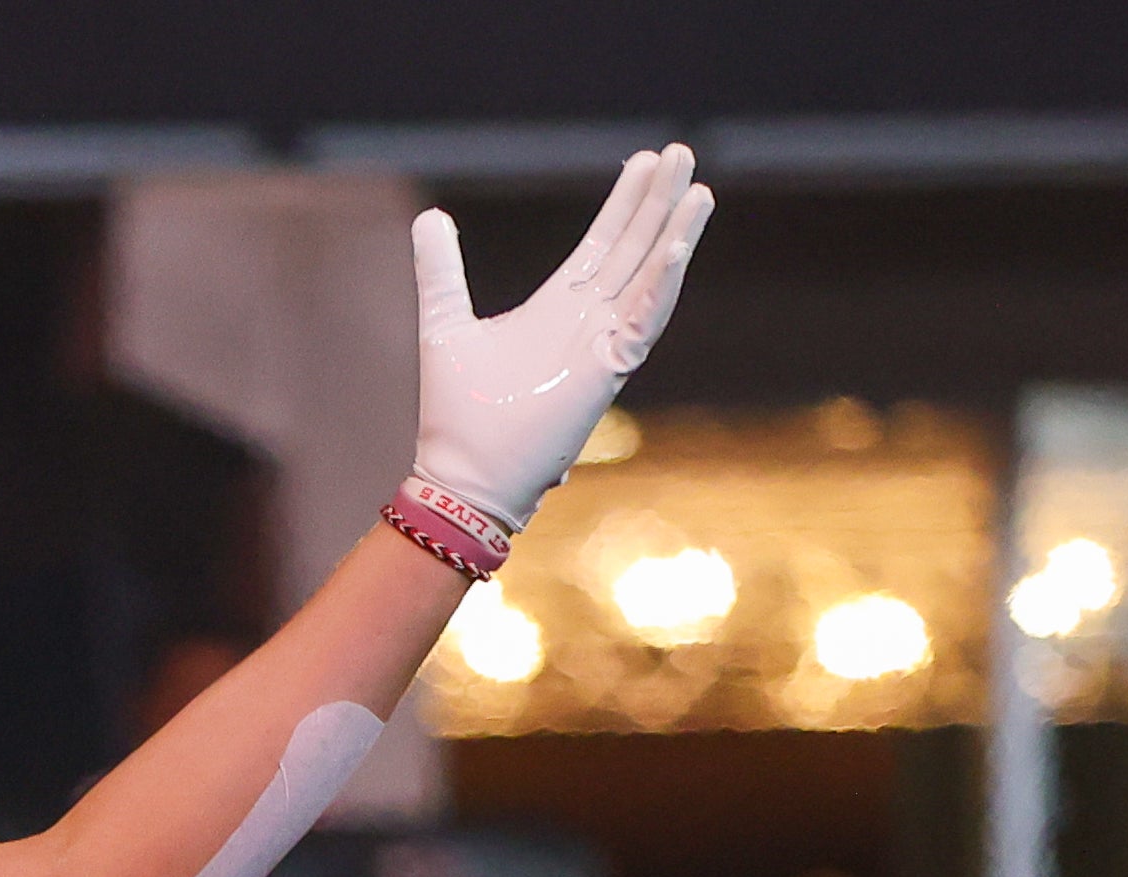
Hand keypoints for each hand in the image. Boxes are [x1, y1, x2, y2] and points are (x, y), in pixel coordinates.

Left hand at [411, 145, 714, 529]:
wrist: (462, 474)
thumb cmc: (456, 414)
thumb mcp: (444, 322)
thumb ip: (440, 270)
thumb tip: (429, 216)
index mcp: (556, 308)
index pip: (601, 244)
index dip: (624, 203)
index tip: (645, 161)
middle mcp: (588, 322)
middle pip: (633, 249)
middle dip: (657, 202)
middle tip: (681, 152)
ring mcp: (603, 345)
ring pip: (649, 278)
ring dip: (674, 234)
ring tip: (698, 188)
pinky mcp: (608, 371)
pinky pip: (645, 320)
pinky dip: (662, 283)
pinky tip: (678, 245)